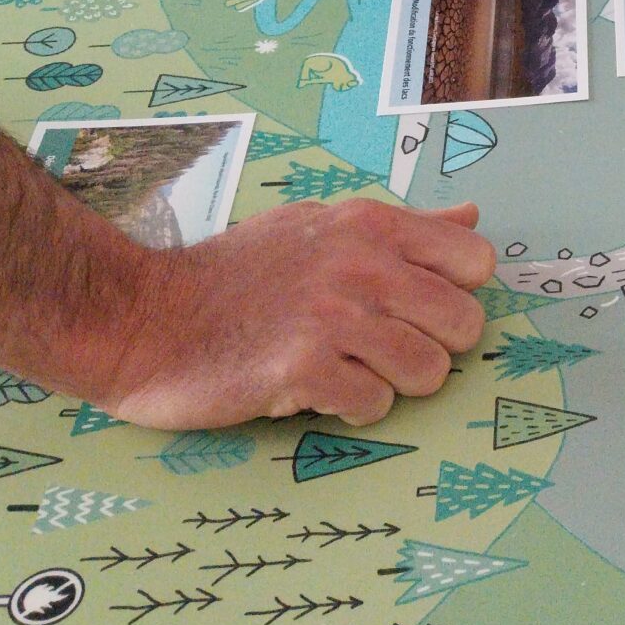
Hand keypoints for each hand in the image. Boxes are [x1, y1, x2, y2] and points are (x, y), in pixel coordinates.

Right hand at [102, 199, 496, 427]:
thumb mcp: (318, 227)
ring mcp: (333, 316)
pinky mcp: (304, 369)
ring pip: (428, 371)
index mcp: (370, 224)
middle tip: (381, 349)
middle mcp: (360, 263)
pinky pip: (374, 406)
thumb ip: (401, 227)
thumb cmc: (236, 273)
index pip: (475, 259)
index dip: (456, 292)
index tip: (418, 307)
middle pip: (463, 324)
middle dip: (431, 346)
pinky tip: (316, 388)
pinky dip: (351, 408)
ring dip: (392, 382)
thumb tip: (471, 216)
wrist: (149, 317)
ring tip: (347, 369)